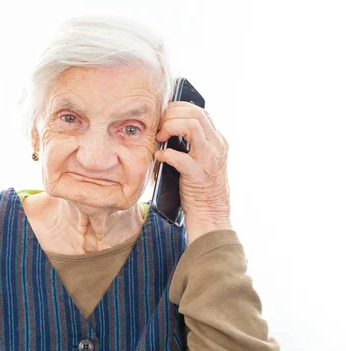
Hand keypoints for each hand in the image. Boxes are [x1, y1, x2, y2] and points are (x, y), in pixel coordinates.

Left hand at [154, 101, 231, 245]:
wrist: (211, 214)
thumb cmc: (200, 187)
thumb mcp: (202, 159)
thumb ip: (193, 143)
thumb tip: (167, 128)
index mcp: (218, 141)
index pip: (200, 111)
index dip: (178, 109)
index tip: (163, 118)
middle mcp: (217, 146)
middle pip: (196, 113)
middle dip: (172, 115)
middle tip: (158, 128)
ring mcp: (209, 160)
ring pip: (192, 125)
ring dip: (170, 127)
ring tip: (159, 139)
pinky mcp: (198, 175)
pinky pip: (180, 157)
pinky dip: (166, 154)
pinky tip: (159, 158)